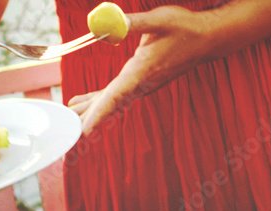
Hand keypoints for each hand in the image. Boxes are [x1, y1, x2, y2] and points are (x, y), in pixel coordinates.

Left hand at [68, 6, 209, 133]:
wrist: (203, 41)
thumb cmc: (183, 27)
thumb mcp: (159, 20)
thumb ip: (133, 22)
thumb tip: (109, 20)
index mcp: (142, 71)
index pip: (115, 95)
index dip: (98, 113)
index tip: (85, 131)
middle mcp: (141, 83)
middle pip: (109, 103)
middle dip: (87, 117)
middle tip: (67, 131)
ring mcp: (141, 85)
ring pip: (111, 101)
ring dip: (90, 109)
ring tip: (69, 115)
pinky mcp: (141, 81)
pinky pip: (116, 94)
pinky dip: (98, 99)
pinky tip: (83, 102)